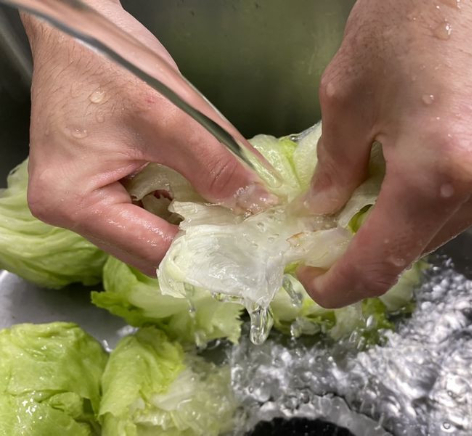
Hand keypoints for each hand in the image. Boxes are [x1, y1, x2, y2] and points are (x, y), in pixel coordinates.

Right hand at [21, 0, 272, 274]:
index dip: (205, 254)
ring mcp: (83, 201)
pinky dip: (178, 207)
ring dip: (191, 226)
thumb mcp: (170, 115)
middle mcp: (71, 212)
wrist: (78, 27)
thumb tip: (258, 204)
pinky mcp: (100, 186)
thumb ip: (216, 165)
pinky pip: (145, 211)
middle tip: (245, 234)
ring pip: (150, 234)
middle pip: (149, 250)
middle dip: (199, 244)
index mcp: (74, 202)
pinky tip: (205, 196)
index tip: (248, 247)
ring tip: (231, 216)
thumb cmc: (108, 62)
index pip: (152, 250)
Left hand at [299, 0, 471, 307]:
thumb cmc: (410, 17)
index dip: (339, 284)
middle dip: (363, 249)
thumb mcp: (347, 96)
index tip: (310, 281)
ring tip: (359, 193)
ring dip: (393, 224)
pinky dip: (421, 204)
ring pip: (435, 230)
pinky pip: (458, 206)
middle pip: (411, 250)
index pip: (381, 262)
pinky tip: (399, 175)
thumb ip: (335, 167)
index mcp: (439, 173)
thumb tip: (325, 209)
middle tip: (324, 233)